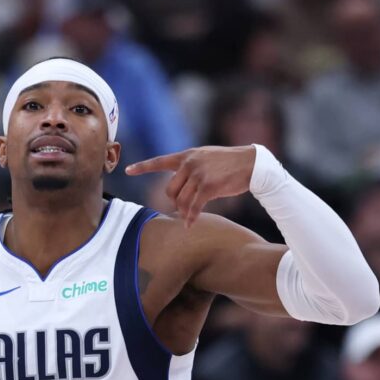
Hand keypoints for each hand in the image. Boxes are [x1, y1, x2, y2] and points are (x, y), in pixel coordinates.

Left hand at [125, 145, 255, 227]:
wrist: (252, 163)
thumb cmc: (229, 163)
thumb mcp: (206, 157)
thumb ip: (191, 167)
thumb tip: (180, 186)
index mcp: (187, 156)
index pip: (160, 161)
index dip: (142, 167)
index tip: (127, 170)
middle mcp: (189, 163)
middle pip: (170, 190)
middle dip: (175, 202)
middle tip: (183, 208)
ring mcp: (198, 174)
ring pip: (181, 200)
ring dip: (184, 212)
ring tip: (188, 217)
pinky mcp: (208, 186)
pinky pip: (193, 207)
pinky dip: (191, 218)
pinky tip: (190, 224)